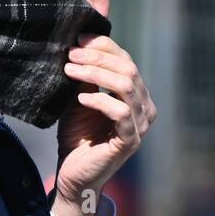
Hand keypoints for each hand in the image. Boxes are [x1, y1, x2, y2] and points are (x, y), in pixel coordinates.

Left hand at [54, 34, 156, 215]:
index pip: (126, 60)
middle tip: (70, 55)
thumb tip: (80, 43)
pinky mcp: (130, 140)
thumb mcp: (79, 99)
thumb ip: (86, 76)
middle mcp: (144, 107)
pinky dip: (99, 101)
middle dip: (97, 57)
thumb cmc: (78, 137)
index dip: (103, 46)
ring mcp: (140, 124)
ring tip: (70, 71)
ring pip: (126, 85)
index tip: (77, 40)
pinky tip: (80, 100)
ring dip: (96, 74)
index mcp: (135, 94)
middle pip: (128, 68)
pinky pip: (121, 112)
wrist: (73, 175)